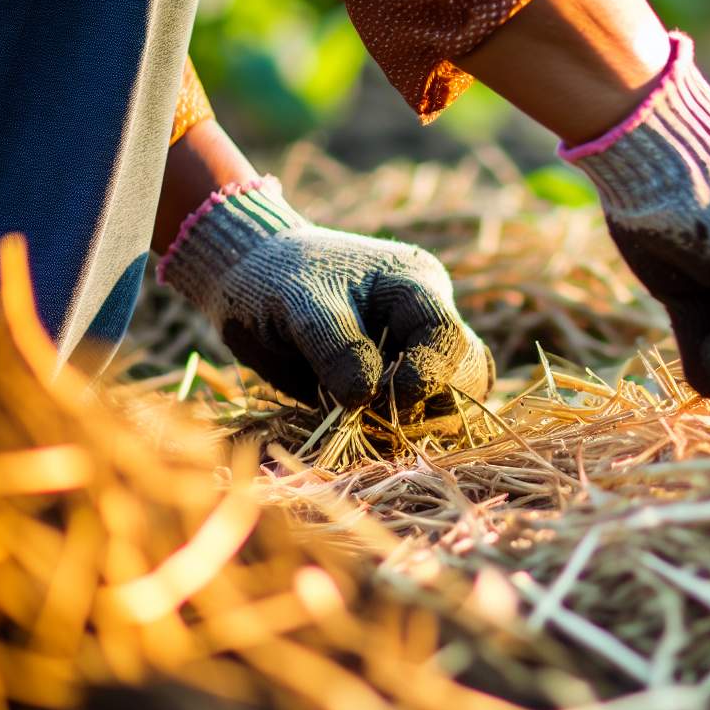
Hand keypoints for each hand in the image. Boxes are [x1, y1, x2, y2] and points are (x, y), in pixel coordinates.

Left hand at [158, 178, 492, 409]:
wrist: (246, 277)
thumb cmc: (274, 277)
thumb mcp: (299, 301)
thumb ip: (335, 342)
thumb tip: (368, 394)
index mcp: (416, 288)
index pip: (449, 337)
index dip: (429, 373)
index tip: (383, 396)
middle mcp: (423, 324)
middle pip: (463, 376)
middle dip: (427, 404)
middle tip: (373, 416)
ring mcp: (410, 356)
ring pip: (444, 404)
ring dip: (409, 424)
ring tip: (361, 423)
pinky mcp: (388, 388)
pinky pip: (408, 419)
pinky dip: (387, 432)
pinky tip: (355, 427)